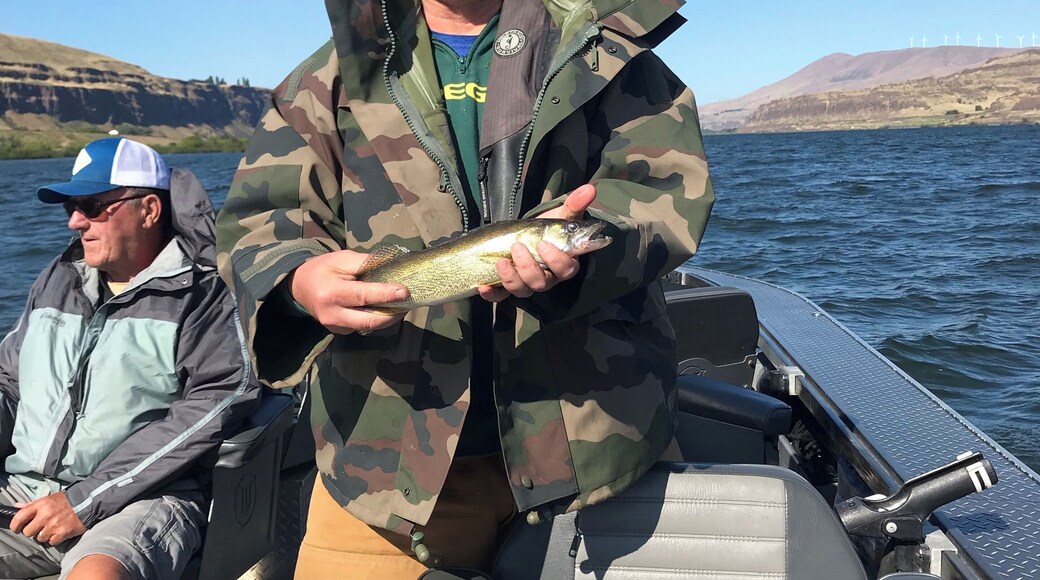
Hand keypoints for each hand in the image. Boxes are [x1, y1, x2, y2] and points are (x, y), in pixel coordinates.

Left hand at [11, 492, 86, 545]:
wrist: (87, 504)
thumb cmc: (66, 501)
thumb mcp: (48, 499)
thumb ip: (32, 504)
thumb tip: (17, 506)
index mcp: (41, 505)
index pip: (19, 517)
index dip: (15, 525)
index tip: (16, 529)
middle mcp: (45, 515)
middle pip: (28, 532)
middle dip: (33, 531)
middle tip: (40, 527)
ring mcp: (54, 525)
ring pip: (40, 538)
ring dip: (45, 535)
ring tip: (52, 529)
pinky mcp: (62, 533)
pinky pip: (52, 542)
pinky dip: (55, 539)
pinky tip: (59, 532)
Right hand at [290, 249, 408, 333]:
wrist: (300, 287)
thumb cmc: (324, 269)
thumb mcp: (342, 259)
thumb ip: (366, 263)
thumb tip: (393, 264)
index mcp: (332, 293)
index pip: (363, 296)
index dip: (385, 294)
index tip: (405, 291)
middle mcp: (332, 314)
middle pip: (370, 319)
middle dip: (393, 313)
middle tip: (409, 302)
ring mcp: (335, 326)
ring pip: (369, 326)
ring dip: (389, 317)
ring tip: (402, 305)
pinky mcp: (340, 331)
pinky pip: (363, 326)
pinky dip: (378, 318)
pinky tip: (386, 308)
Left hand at [478, 184, 595, 301]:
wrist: (526, 234)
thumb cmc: (548, 229)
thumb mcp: (561, 216)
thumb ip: (575, 204)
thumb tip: (590, 188)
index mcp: (563, 263)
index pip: (566, 269)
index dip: (556, 260)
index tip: (543, 243)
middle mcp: (546, 277)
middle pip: (541, 282)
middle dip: (528, 267)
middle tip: (518, 246)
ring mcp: (526, 284)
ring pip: (522, 290)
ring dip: (511, 278)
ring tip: (501, 261)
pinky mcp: (506, 287)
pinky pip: (500, 296)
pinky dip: (491, 294)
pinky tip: (482, 286)